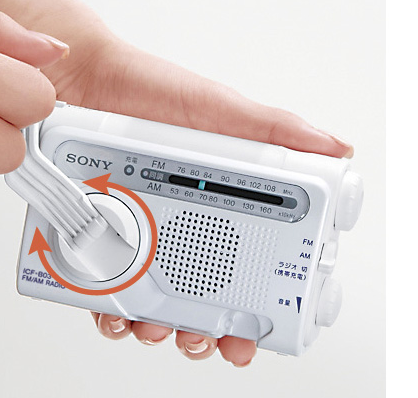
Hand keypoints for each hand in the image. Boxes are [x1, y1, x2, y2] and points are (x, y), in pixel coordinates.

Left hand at [43, 37, 353, 366]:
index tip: (251, 332)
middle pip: (198, 296)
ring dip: (157, 326)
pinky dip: (110, 309)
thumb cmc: (149, 90)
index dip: (251, 307)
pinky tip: (114, 314)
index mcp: (214, 202)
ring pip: (151, 300)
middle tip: (203, 338)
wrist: (83, 79)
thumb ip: (273, 130)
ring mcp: (134, 231)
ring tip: (155, 327)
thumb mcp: (219, 110)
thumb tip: (335, 150)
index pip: (243, 266)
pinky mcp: (96, 232)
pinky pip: (101, 284)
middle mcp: (176, 222)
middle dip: (203, 329)